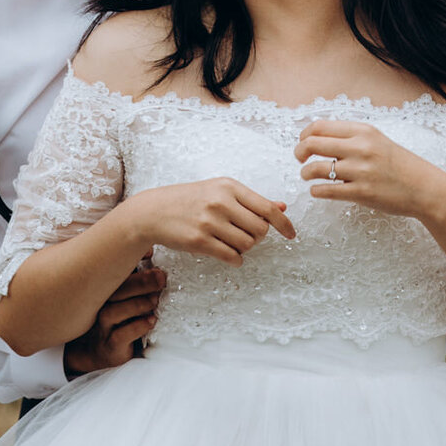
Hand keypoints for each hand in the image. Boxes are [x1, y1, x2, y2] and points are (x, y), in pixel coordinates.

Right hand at [64, 258, 164, 375]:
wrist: (101, 351)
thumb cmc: (119, 318)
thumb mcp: (126, 295)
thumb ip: (136, 275)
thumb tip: (150, 249)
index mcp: (104, 289)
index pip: (112, 271)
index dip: (128, 260)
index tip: (150, 253)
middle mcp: (99, 305)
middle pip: (114, 290)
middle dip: (139, 282)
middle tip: (160, 278)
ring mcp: (102, 326)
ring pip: (113, 312)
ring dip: (137, 304)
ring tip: (155, 301)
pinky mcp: (110, 345)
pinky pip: (120, 336)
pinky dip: (137, 326)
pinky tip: (151, 321)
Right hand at [121, 178, 295, 262]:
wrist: (154, 210)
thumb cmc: (190, 199)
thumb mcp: (219, 190)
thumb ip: (251, 200)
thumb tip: (281, 207)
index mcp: (229, 186)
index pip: (267, 208)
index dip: (283, 224)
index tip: (291, 234)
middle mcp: (220, 202)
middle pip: (260, 230)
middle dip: (257, 237)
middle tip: (243, 234)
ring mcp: (209, 222)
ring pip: (247, 244)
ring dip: (244, 248)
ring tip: (230, 241)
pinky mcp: (199, 241)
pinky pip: (231, 256)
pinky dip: (235, 259)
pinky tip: (227, 253)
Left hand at [295, 119, 445, 219]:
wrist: (423, 187)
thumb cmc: (398, 164)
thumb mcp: (376, 139)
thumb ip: (350, 136)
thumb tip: (317, 135)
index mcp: (363, 131)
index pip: (320, 126)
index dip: (304, 134)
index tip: (302, 142)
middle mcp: (361, 148)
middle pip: (312, 144)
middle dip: (299, 152)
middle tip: (299, 159)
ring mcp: (361, 171)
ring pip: (316, 168)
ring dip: (306, 173)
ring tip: (307, 176)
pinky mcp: (361, 193)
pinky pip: (326, 190)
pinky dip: (316, 190)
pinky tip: (317, 190)